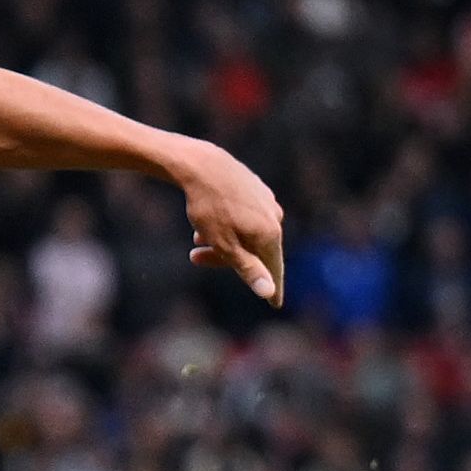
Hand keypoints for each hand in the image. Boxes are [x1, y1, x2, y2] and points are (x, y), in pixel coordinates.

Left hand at [171, 139, 284, 302]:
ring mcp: (266, 201)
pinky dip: (227, 225)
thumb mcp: (224, 244)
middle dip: (226, 259)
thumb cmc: (209, 208)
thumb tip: (269, 292)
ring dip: (222, 241)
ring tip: (195, 238)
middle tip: (195, 258)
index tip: (275, 304)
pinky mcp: (255, 189)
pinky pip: (244, 216)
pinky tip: (207, 221)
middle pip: (255, 250)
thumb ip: (248, 269)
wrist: (201, 165)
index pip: (273, 268)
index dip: (272, 287)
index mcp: (270, 233)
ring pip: (247, 232)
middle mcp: (274, 217)